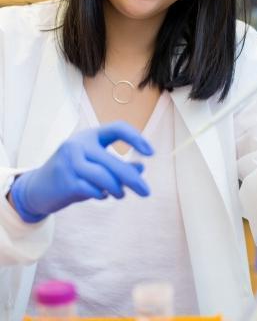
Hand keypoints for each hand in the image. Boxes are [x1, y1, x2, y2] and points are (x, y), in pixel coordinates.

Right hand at [10, 122, 153, 222]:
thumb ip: (118, 165)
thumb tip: (141, 168)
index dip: (136, 138)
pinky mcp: (65, 181)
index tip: (151, 152)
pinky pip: (92, 189)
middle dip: (132, 178)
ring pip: (104, 177)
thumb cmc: (73, 173)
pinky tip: (102, 195)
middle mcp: (78, 145)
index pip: (117, 128)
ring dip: (117, 189)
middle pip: (114, 161)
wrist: (36, 189)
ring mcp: (70, 163)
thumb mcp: (95, 164)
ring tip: (121, 194)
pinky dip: (102, 194)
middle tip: (146, 191)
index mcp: (88, 136)